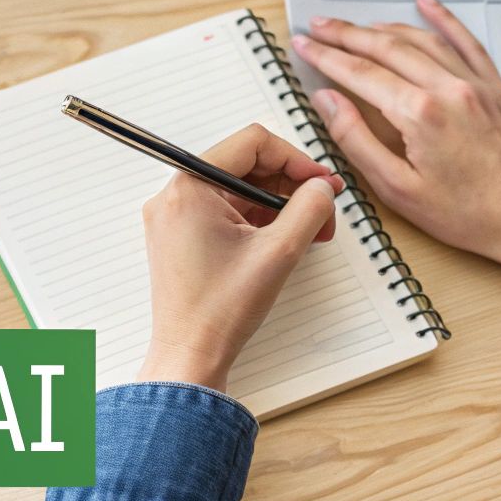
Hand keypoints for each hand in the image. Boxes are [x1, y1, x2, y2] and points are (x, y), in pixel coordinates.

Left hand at [137, 124, 344, 390]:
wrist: (190, 357)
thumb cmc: (221, 310)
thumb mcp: (279, 252)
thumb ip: (308, 208)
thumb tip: (322, 187)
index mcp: (190, 187)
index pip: (252, 144)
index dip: (296, 159)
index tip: (322, 182)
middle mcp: (176, 195)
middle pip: (246, 165)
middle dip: (291, 186)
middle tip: (324, 209)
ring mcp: (176, 217)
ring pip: (239, 190)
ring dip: (279, 205)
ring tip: (311, 231)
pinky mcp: (181, 237)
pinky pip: (227, 212)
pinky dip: (259, 220)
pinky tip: (286, 240)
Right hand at [291, 0, 500, 299]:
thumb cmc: (470, 215)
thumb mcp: (397, 190)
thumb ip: (356, 139)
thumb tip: (327, 101)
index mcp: (421, 114)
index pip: (359, 73)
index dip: (326, 57)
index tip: (305, 45)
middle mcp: (449, 89)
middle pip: (386, 47)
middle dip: (346, 34)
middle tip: (319, 26)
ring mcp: (476, 83)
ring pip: (421, 39)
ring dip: (383, 27)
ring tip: (355, 25)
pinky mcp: (496, 87)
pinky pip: (465, 40)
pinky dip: (443, 18)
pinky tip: (425, 1)